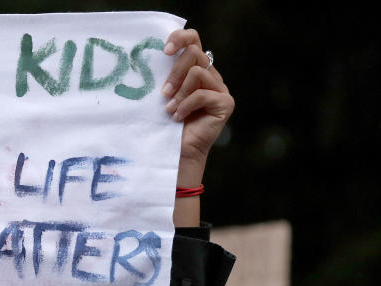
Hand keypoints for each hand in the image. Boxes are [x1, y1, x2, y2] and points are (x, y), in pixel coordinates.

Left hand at [161, 29, 234, 187]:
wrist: (176, 152)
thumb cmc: (165, 124)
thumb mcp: (163, 95)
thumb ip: (165, 75)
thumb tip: (155, 56)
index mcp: (196, 69)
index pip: (193, 40)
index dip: (180, 38)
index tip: (164, 50)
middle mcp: (211, 76)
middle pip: (195, 53)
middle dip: (175, 72)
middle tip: (163, 92)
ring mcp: (220, 89)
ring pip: (197, 72)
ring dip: (179, 92)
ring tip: (169, 109)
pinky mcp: (225, 103)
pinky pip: (202, 94)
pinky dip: (186, 105)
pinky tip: (177, 117)